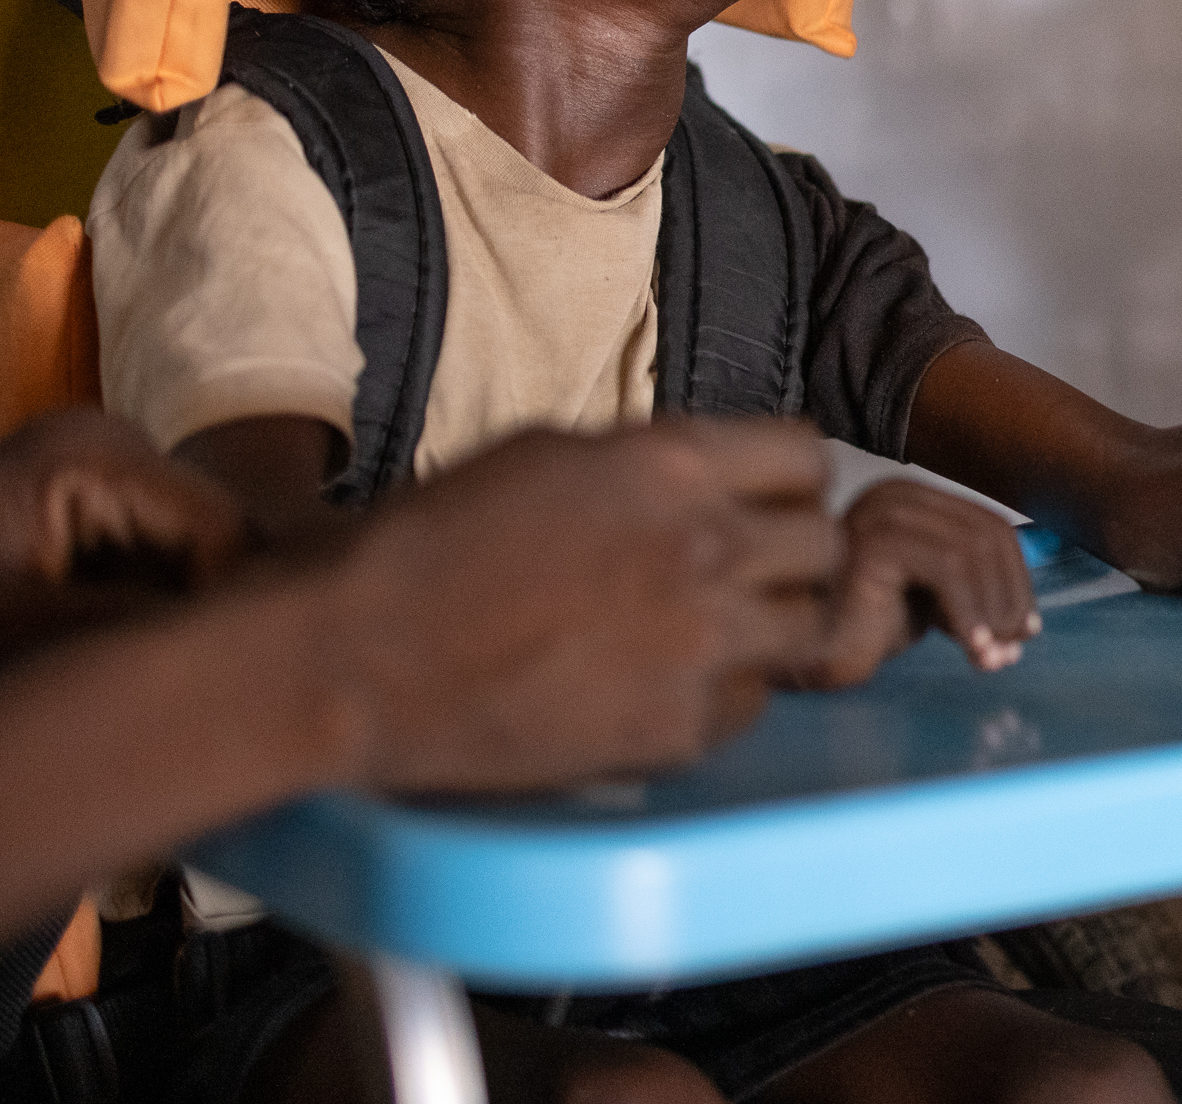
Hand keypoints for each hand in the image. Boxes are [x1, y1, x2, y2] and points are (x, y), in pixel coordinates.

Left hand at [0, 408, 245, 673]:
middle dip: (215, 618)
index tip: (229, 691)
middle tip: (206, 700)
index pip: (227, 531)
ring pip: (201, 558)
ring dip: (187, 623)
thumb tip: (228, 663)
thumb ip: (117, 633)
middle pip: (223, 540)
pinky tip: (136, 669)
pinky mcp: (95, 511)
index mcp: (93, 455)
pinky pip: (163, 564)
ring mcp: (108, 476)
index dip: (240, 611)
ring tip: (169, 691)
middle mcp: (117, 447)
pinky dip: (156, 620)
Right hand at [321, 419, 843, 791]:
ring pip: (811, 627)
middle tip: (745, 568)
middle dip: (792, 551)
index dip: (787, 480)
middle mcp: (706, 547)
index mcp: (672, 463)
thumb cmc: (430, 544)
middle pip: (825, 544)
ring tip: (714, 628)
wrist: (356, 660)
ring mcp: (701, 643)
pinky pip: (754, 702)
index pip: (807, 456)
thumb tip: (711, 472)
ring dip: (774, 623)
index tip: (764, 500)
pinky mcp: (678, 727)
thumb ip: (650, 462)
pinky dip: (726, 693)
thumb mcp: (549, 454)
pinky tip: (667, 683)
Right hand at [790, 479, 1039, 687]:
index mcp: (913, 498)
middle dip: (1010, 598)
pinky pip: (946, 569)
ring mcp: (879, 512)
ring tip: (992, 658)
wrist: (804, 655)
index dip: (1018, 579)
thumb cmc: (863, 629)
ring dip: (993, 611)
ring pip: (971, 550)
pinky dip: (970, 614)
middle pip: (987, 534)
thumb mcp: (933, 599)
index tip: (1027, 629)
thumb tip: (1027, 622)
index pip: (990, 527)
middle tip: (1013, 649)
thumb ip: (975, 590)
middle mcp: (895, 494)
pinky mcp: (869, 543)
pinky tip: (973, 651)